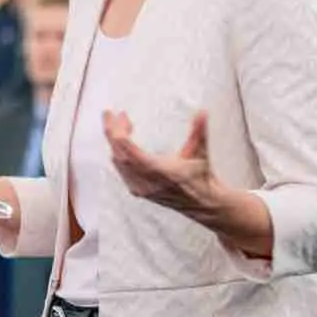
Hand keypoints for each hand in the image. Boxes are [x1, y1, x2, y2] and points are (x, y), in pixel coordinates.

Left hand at [104, 110, 220, 218]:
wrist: (204, 204)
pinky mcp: (139, 192)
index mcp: (159, 170)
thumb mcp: (201, 153)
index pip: (128, 150)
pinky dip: (118, 155)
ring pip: (117, 162)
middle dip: (113, 132)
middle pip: (118, 153)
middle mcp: (147, 181)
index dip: (118, 131)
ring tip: (122, 125)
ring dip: (115, 143)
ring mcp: (141, 188)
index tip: (116, 115)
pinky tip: (123, 144)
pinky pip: (121, 171)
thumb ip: (199, 131)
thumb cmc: (202, 179)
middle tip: (112, 116)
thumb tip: (203, 112)